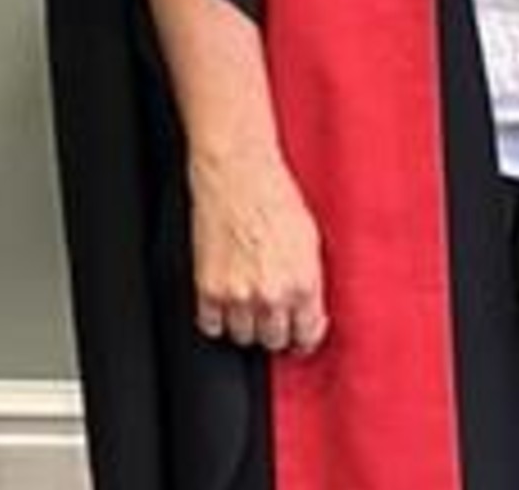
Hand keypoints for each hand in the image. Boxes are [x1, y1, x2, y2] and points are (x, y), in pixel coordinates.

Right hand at [185, 150, 328, 354]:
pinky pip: (211, 326)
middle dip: (276, 331)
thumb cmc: (276, 199)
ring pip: (243, 337)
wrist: (238, 178)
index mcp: (303, 282)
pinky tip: (225, 305)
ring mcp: (237, 295)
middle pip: (273, 340)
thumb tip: (310, 308)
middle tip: (274, 317)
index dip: (304, 337)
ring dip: (246, 325)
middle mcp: (272, 294)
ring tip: (249, 304)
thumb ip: (310, 281)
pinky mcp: (208, 289)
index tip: (300, 335)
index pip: (307, 334)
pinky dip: (217, 319)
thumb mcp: (310, 241)